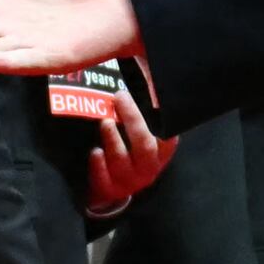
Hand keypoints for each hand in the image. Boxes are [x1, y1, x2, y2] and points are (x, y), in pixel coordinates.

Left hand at [81, 78, 176, 213]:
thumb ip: (143, 115)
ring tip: (105, 121)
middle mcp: (148, 167)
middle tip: (120, 96)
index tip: (153, 96)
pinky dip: (99, 165)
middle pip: (144, 144)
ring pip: (123, 161)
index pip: (169, 136)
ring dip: (113, 139)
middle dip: (133, 119)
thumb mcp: (143, 136)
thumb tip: (138, 72)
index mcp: (161, 152)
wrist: (115, 190)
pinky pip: (104, 178)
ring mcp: (129, 181)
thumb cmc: (131, 153)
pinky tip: (94, 152)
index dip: (162, 118)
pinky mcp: (110, 190)